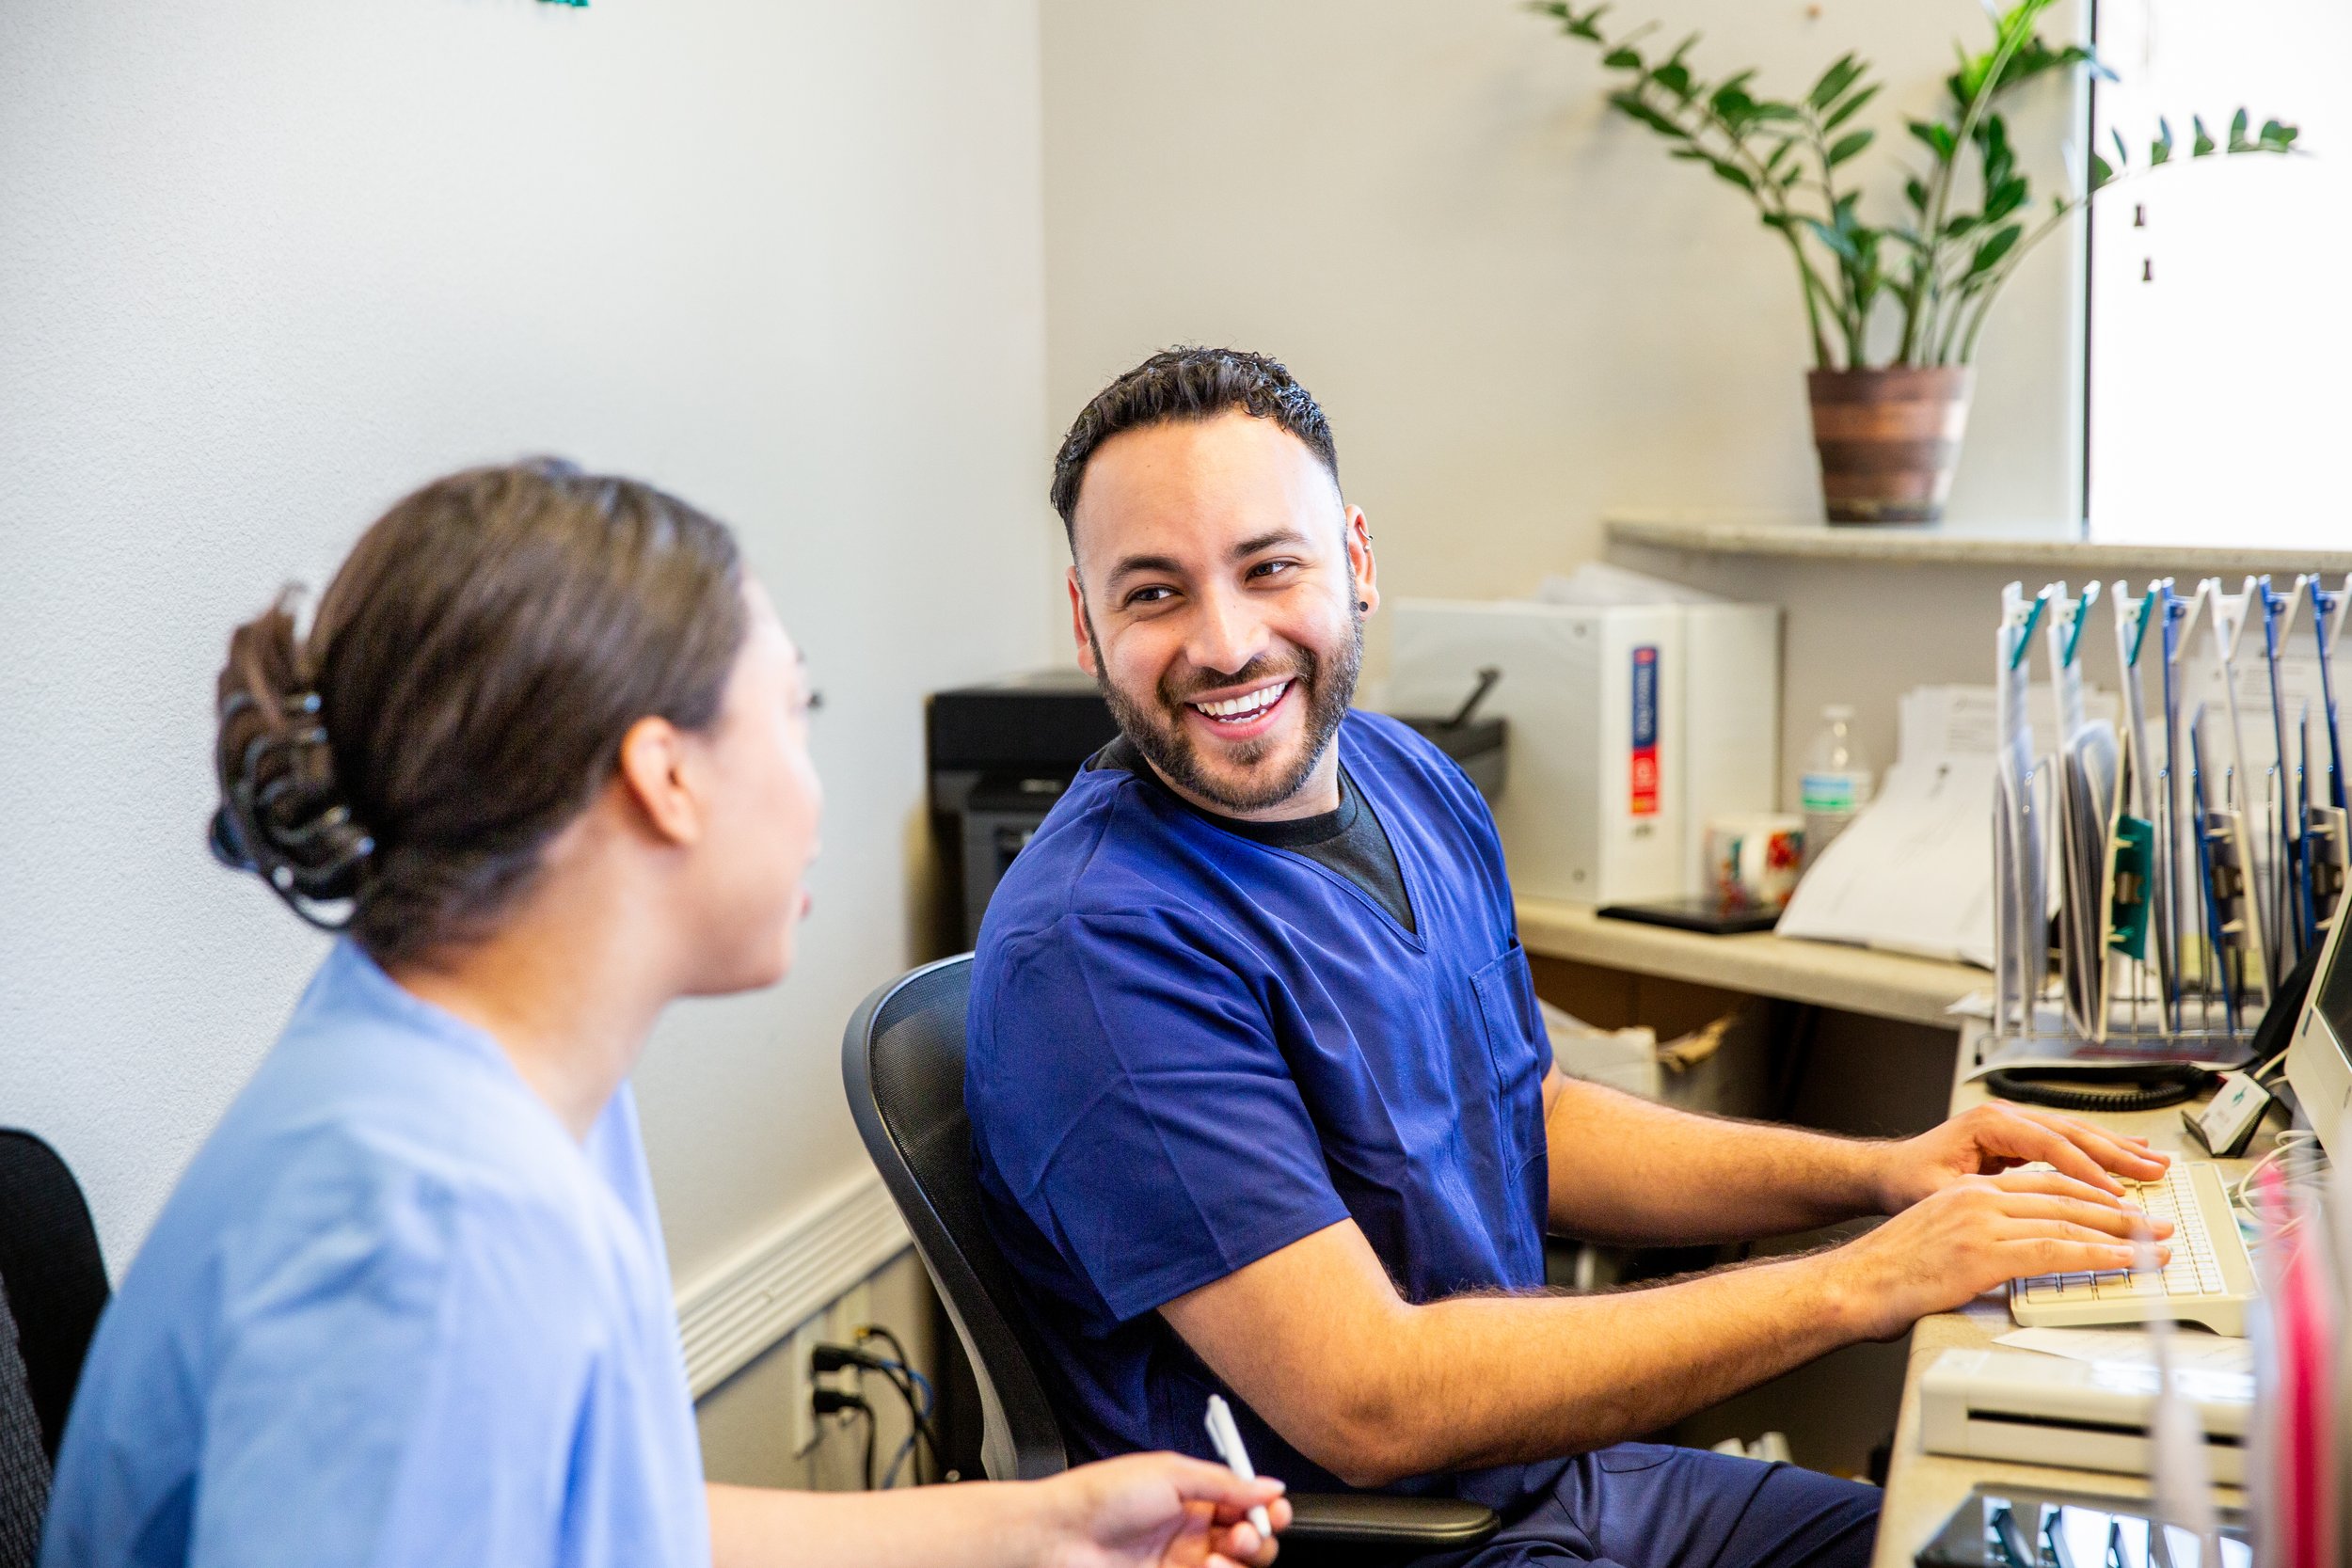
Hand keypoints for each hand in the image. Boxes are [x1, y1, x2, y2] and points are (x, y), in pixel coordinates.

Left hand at [1039, 1453, 1289, 1567]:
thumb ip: (1225, 1483)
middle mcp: (1192, 1530)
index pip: (1246, 1504)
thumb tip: (1271, 1487)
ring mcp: (1182, 1561)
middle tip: (1245, 1534)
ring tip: (1222, 1554)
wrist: (1061, 1536)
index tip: (1275, 1512)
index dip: (1266, 1509)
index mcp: (1194, 1495)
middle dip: (1258, 1537)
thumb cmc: (1105, 1495)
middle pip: (1249, 1540)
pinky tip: (1208, 1567)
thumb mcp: (1171, 1474)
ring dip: (1241, 1560)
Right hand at [1823, 1167, 2174, 1339]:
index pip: (2044, 1183)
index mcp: (1967, 1191)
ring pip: (2069, 1222)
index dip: (2090, 1195)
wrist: (1851, 1284)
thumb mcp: (1936, 1241)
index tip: (2123, 1209)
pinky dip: (2100, 1257)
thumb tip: (2010, 1264)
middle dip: (2118, 1212)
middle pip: (2065, 1197)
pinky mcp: (1984, 1254)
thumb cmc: (1885, 1274)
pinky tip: (2126, 1263)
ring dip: (2122, 1236)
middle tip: (2155, 1224)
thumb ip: (1977, 1242)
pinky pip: (2057, 1252)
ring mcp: (1981, 1223)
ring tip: (2155, 1246)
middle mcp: (1978, 1199)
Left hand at [1872, 1102, 2169, 1212]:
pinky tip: (2126, 1153)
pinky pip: (2067, 1143)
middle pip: (2072, 1133)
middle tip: (2155, 1171)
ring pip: (2075, 1135)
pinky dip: (2099, 1150)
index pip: (2050, 1145)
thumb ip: (1984, 1194)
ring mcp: (2014, 1126)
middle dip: (2117, 1153)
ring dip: (2116, 1149)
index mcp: (1989, 1123)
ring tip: (2154, 1162)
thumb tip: (2021, 1208)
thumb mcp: (1944, 1192)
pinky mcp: (2018, 1140)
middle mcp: (2005, 1118)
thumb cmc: (1909, 1181)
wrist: (1889, 1173)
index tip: (2115, 1194)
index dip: (2086, 1171)